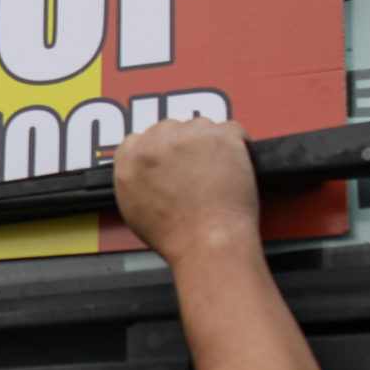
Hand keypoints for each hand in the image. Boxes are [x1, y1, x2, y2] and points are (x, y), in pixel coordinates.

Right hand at [112, 117, 259, 266]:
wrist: (208, 243)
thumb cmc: (178, 237)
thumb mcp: (134, 212)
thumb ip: (133, 181)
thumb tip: (145, 172)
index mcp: (130, 161)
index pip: (138, 139)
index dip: (158, 149)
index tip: (170, 158)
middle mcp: (155, 144)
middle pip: (170, 128)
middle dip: (184, 146)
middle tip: (197, 169)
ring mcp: (188, 137)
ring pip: (200, 126)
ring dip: (209, 143)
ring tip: (216, 171)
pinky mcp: (219, 136)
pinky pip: (233, 129)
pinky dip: (238, 144)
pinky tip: (235, 162)